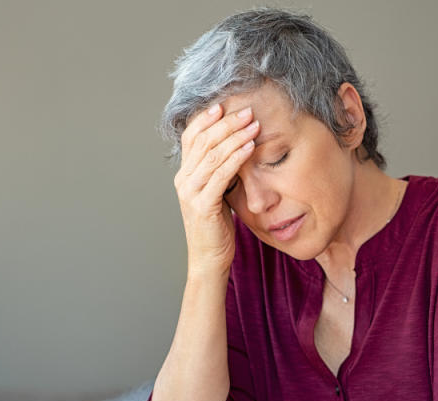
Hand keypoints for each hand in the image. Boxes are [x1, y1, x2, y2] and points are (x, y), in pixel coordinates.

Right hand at [173, 103, 259, 276]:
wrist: (209, 258)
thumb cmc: (218, 227)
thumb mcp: (218, 193)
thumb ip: (220, 173)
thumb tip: (236, 149)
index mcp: (185, 174)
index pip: (191, 137)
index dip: (206, 119)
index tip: (225, 104)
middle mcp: (184, 179)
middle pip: (203, 141)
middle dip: (226, 123)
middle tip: (248, 110)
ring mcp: (191, 192)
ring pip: (212, 155)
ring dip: (234, 137)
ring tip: (253, 124)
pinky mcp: (203, 205)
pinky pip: (221, 175)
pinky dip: (236, 158)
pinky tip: (250, 148)